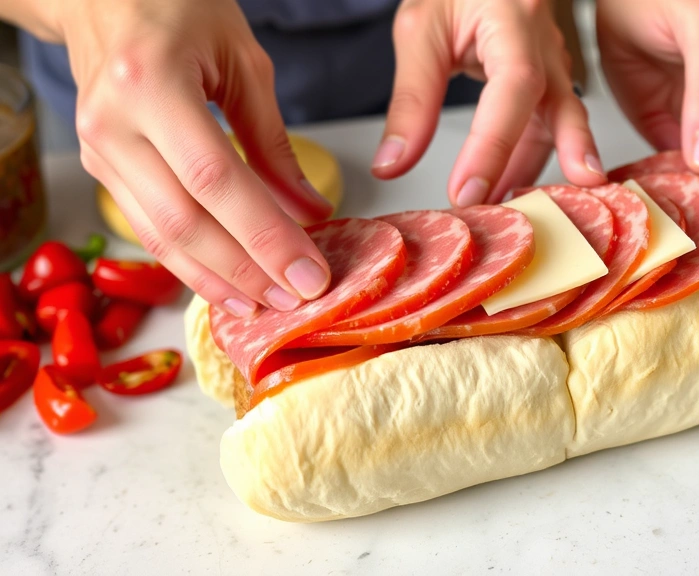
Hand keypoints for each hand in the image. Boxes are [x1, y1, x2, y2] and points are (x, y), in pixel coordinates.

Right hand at [59, 0, 334, 315]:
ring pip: (161, 236)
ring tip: (266, 305)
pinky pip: (149, 228)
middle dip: (246, 270)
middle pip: (185, 221)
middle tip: (296, 299)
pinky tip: (227, 283)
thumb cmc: (177, 11)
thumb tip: (312, 211)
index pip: (216, 181)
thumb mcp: (243, 63)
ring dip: (217, 279)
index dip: (265, 237)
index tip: (308, 274)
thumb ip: (275, 144)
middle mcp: (113, 123)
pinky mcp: (101, 168)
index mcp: (151, 84)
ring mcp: (98, 150)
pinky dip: (191, 262)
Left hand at [373, 0, 606, 204]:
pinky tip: (508, 192)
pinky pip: (545, 127)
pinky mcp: (545, 80)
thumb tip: (392, 165)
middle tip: (560, 206)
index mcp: (514, 19)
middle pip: (563, 106)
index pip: (513, 87)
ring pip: (558, 124)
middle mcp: (544, 43)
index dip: (493, 145)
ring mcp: (551, 62)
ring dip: (538, 171)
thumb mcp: (419, 29)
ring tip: (516, 219)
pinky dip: (528, 161)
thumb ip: (411, 99)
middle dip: (564, 160)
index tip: (467, 192)